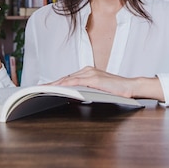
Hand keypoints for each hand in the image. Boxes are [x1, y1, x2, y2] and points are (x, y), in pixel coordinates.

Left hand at [49, 67, 164, 100]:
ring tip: (43, 90)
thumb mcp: (97, 91)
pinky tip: (57, 88)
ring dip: (54, 85)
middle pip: (64, 78)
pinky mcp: (94, 78)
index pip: (67, 78)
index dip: (55, 83)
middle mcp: (87, 70)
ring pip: (67, 79)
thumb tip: (71, 97)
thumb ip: (85, 91)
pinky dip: (65, 85)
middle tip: (37, 90)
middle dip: (50, 84)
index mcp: (87, 72)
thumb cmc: (116, 91)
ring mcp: (90, 73)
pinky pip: (75, 81)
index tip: (44, 88)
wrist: (130, 87)